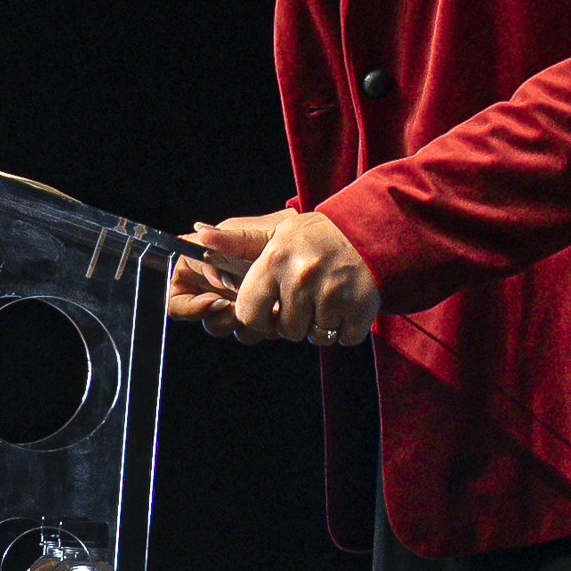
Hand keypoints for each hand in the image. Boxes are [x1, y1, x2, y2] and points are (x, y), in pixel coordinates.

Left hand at [177, 211, 379, 345]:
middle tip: (305, 298)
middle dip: (293, 321)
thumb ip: (238, 241)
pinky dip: (345, 328)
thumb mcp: (276, 232)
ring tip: (326, 297)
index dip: (258, 318)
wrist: (371, 232)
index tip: (270, 310)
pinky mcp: (359, 308)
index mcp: (274, 261)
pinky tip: (345, 303)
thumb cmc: (317, 237)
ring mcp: (331, 294)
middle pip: (284, 331)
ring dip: (319, 324)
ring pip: (313, 336)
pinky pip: (343, 338)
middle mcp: (300, 277)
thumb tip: (200, 234)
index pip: (248, 315)